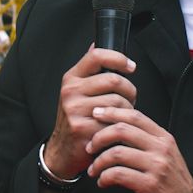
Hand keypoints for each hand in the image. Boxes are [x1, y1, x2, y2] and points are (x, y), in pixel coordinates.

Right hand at [45, 46, 137, 179]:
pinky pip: (114, 121)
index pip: (96, 56)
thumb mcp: (77, 90)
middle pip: (114, 80)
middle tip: (130, 98)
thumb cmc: (76, 117)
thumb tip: (98, 43)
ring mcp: (76, 110)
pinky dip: (120, 125)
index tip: (130, 66)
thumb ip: (89, 69)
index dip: (118, 58)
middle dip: (130, 90)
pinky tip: (114, 128)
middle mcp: (71, 92)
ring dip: (128, 110)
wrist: (62, 149)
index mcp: (71, 78)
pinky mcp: (84, 128)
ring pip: (118, 102)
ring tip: (121, 115)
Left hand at [86, 105, 192, 192]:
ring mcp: (156, 166)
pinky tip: (103, 182)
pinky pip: (118, 175)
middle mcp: (161, 149)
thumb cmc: (172, 181)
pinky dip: (104, 178)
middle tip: (89, 147)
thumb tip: (120, 126)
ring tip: (94, 170)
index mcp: (163, 138)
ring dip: (98, 162)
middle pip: (122, 130)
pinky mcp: (149, 185)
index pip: (135, 116)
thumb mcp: (165, 154)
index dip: (112, 112)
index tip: (96, 113)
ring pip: (116, 153)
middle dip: (99, 137)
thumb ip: (147, 140)